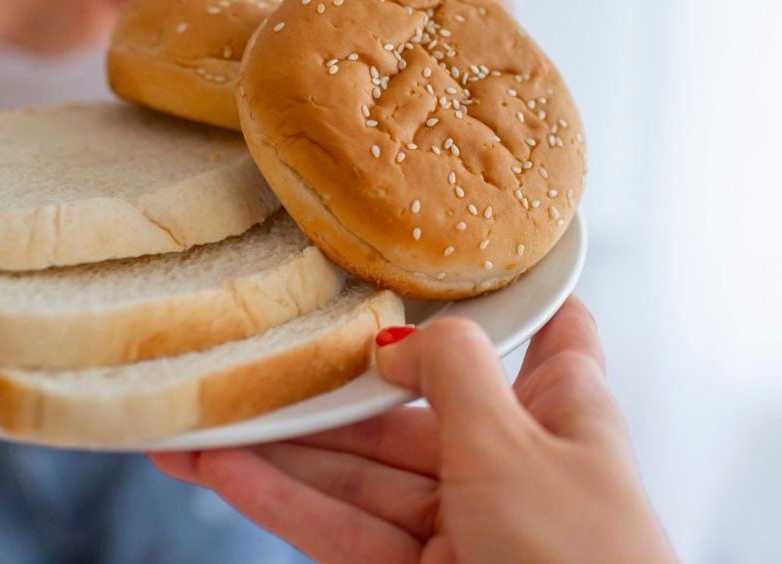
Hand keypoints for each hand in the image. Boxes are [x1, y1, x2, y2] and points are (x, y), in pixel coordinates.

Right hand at [150, 297, 675, 563]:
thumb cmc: (583, 556)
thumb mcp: (515, 441)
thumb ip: (451, 371)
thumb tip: (396, 336)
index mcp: (563, 404)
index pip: (541, 325)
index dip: (494, 287)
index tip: (430, 249)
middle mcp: (513, 456)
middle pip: (408, 404)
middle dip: (323, 387)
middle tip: (240, 356)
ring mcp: (465, 521)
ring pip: (362, 471)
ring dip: (280, 448)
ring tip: (197, 418)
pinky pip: (344, 530)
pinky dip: (284, 502)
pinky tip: (222, 471)